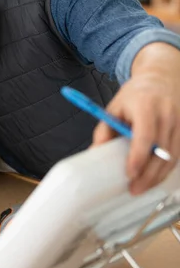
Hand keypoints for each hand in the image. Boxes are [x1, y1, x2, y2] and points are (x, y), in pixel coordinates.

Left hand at [93, 43, 179, 194]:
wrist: (161, 78)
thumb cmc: (135, 94)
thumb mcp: (115, 107)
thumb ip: (105, 129)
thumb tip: (95, 152)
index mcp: (146, 105)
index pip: (145, 136)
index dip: (138, 157)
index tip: (130, 173)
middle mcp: (166, 114)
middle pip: (161, 151)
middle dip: (148, 175)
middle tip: (134, 189)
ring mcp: (179, 122)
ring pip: (172, 157)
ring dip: (158, 176)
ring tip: (142, 187)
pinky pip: (178, 155)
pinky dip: (166, 169)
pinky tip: (154, 177)